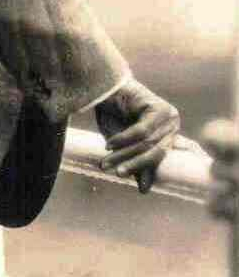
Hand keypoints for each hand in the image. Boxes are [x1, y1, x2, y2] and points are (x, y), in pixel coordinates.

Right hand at [95, 79, 179, 193]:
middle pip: (154, 150)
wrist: (104, 86)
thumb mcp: (124, 143)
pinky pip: (141, 130)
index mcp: (168, 133)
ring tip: (106, 162)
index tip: (141, 190)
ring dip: (123, 154)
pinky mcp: (159, 107)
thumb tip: (145, 190)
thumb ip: (136, 161)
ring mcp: (168, 114)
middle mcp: (173, 123)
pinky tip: (109, 144)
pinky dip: (123, 139)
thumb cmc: (114, 113)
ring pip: (146, 143)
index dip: (147, 171)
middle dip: (133, 163)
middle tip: (116, 173)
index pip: (159, 157)